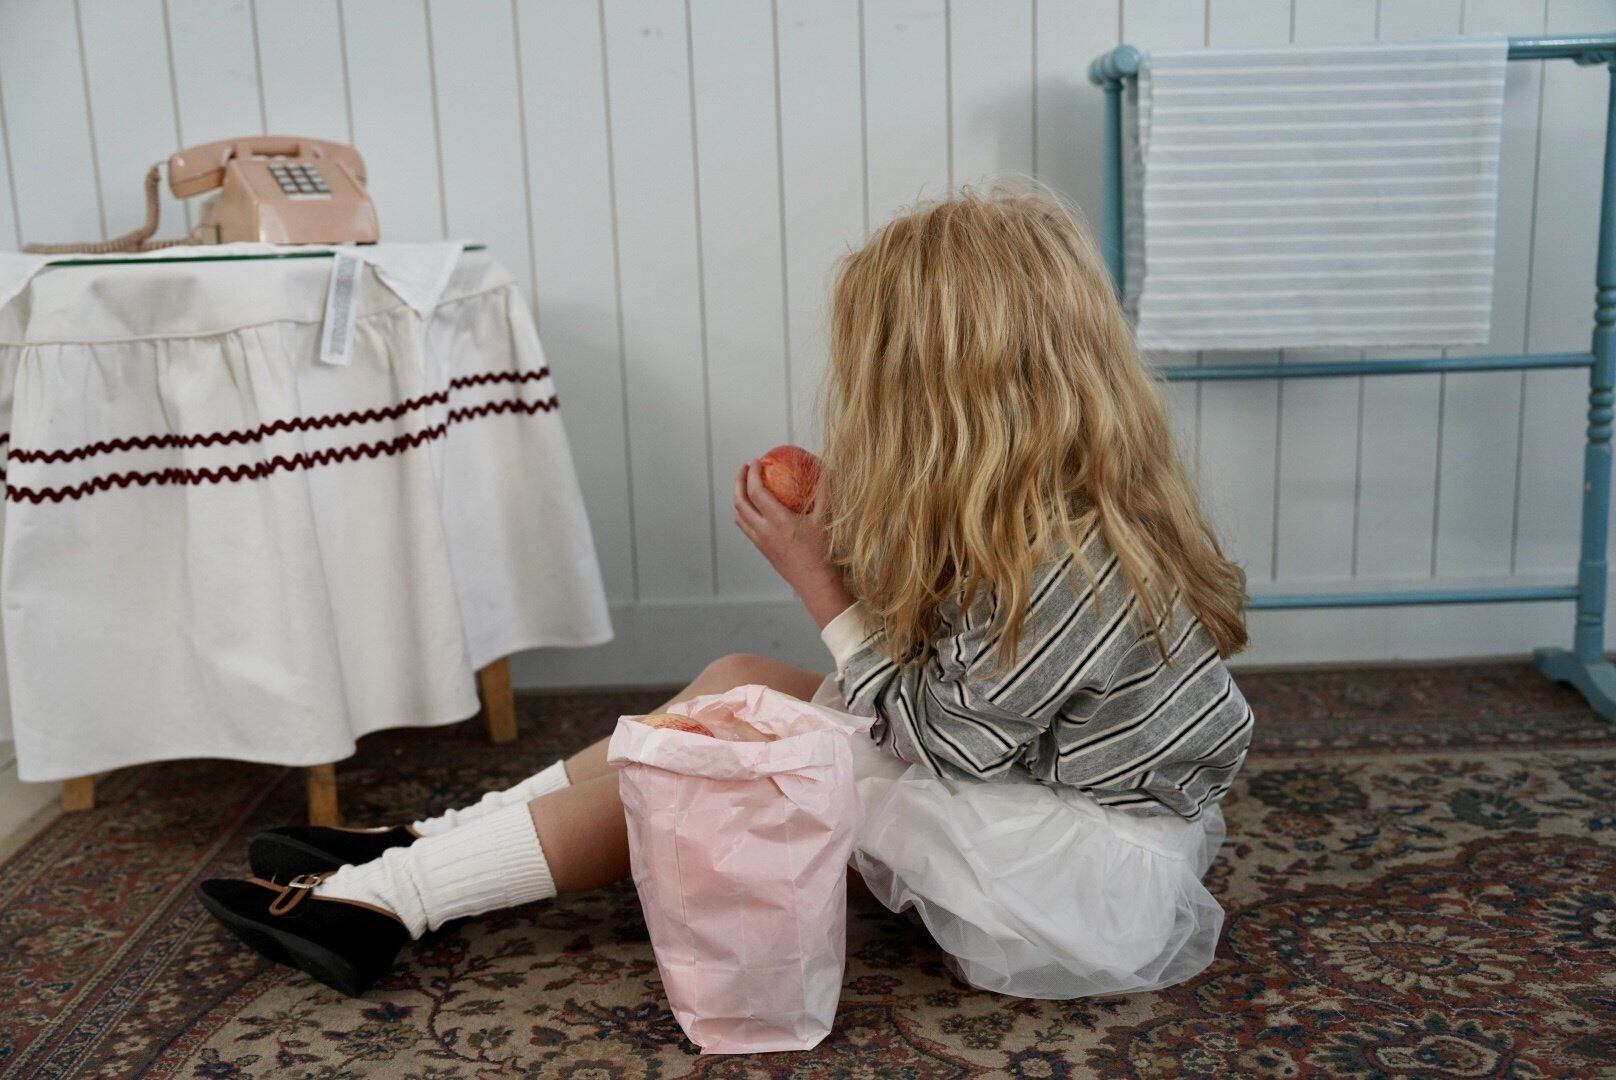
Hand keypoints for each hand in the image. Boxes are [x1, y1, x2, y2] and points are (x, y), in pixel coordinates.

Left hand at [733, 461, 853, 627]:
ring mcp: (760, 541)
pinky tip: (755, 509)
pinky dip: (743, 513)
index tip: (756, 461)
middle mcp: (763, 531)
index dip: (752, 474)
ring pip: (738, 516)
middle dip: (738, 482)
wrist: (815, 583)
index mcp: (776, 520)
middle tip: (744, 469)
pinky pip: (745, 527)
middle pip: (739, 502)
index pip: (755, 491)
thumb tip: (828, 469)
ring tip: (744, 486)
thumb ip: (825, 492)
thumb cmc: (822, 552)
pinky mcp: (762, 550)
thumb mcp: (825, 519)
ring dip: (737, 498)